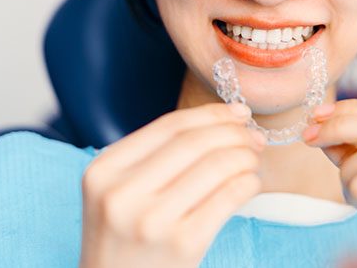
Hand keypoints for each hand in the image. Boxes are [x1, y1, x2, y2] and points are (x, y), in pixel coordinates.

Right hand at [79, 103, 264, 267]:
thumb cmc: (127, 241)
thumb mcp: (119, 193)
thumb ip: (158, 156)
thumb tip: (228, 119)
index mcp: (103, 171)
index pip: (169, 126)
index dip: (211, 114)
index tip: (238, 111)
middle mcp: (121, 194)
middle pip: (195, 142)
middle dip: (234, 133)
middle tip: (254, 136)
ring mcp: (151, 221)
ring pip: (217, 165)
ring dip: (245, 156)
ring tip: (253, 160)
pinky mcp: (182, 245)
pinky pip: (229, 196)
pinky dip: (248, 182)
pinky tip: (251, 183)